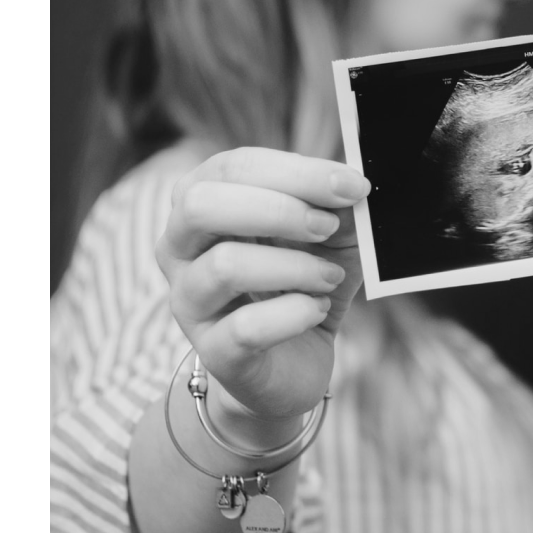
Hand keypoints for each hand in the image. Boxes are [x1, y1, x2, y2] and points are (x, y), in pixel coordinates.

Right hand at [156, 147, 369, 438]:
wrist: (294, 364)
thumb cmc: (303, 284)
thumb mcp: (330, 236)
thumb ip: (336, 205)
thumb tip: (352, 182)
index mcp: (203, 203)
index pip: (233, 168)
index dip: (296, 172)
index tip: (351, 186)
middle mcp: (180, 249)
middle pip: (202, 205)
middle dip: (278, 209)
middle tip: (328, 226)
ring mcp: (189, 302)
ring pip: (225, 266)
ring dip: (294, 266)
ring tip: (330, 277)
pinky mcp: (213, 352)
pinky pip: (246, 327)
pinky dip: (294, 314)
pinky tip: (317, 311)